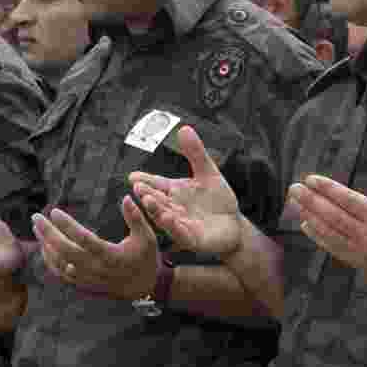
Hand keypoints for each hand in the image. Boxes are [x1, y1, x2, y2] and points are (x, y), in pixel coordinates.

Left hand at [32, 201, 157, 300]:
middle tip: (36, 217)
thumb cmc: (146, 258)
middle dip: (47, 233)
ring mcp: (87, 277)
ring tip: (37, 228)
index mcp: (110, 255)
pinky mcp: (83, 282)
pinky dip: (49, 259)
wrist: (143, 287)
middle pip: (64, 250)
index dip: (67, 225)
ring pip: (58, 262)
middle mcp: (96, 267)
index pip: (83, 238)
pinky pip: (60, 272)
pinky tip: (44, 246)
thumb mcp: (147, 236)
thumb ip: (135, 217)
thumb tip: (126, 197)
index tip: (55, 211)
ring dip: (45, 245)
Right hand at [129, 126, 244, 258]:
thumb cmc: (218, 200)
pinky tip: (170, 218)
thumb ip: (195, 153)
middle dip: (147, 195)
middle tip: (138, 188)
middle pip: (157, 201)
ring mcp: (180, 224)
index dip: (144, 181)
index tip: (132, 176)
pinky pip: (181, 233)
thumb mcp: (208, 173)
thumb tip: (184, 128)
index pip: (155, 184)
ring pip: (164, 217)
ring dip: (156, 210)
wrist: (234, 224)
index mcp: (173, 192)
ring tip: (150, 201)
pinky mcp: (191, 239)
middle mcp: (172, 208)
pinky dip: (174, 226)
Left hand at [289, 152, 366, 288]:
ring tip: (296, 204)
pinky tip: (307, 225)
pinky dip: (319, 237)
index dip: (328, 189)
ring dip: (311, 217)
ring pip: (330, 233)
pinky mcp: (360, 264)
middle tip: (294, 188)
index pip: (349, 201)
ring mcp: (362, 252)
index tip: (312, 179)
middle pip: (334, 216)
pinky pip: (334, 248)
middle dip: (311, 201)